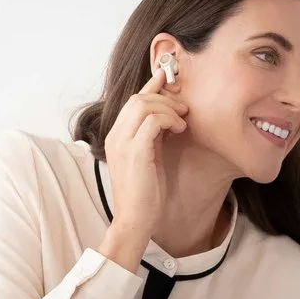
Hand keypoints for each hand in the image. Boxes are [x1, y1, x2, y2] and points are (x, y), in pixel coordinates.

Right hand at [99, 62, 187, 270]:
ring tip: (182, 121)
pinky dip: (169, 120)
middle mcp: (115, 136)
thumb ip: (152, 138)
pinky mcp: (135, 151)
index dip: (150, 86)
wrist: (134, 220)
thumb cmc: (144, 195)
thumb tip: (168, 119)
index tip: (166, 78)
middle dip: (163, 96)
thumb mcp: (148, 159)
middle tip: (183, 107)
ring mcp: (122, 142)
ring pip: (144, 104)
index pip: (132, 102)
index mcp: (116, 137)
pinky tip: (180, 130)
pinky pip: (153, 120)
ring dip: (168, 108)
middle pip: (137, 98)